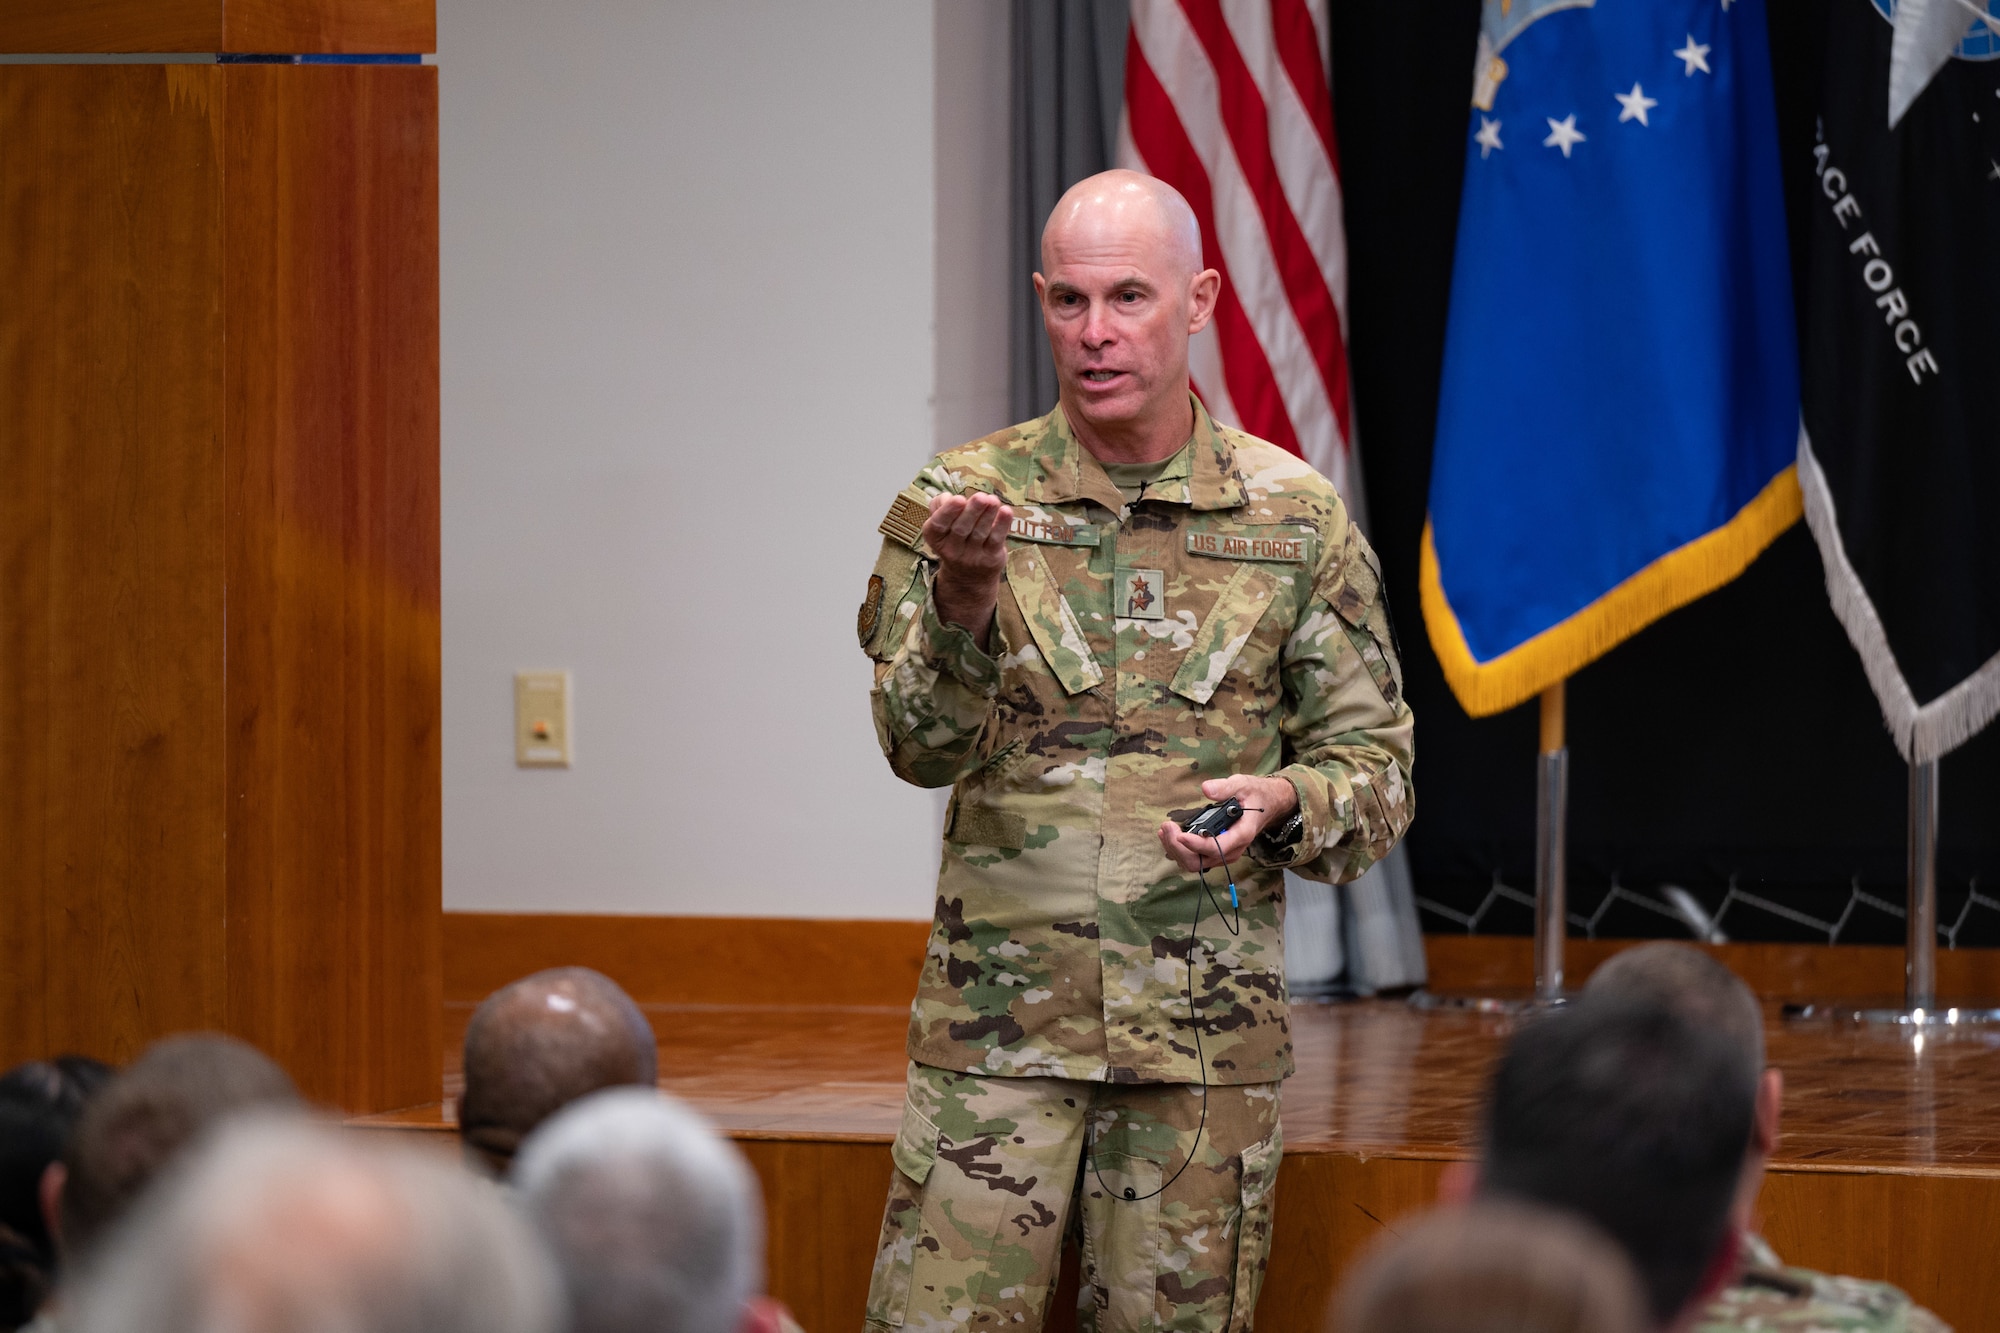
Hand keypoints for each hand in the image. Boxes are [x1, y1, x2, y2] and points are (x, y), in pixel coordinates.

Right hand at [923, 491, 1012, 649]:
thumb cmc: (955, 539)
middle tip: (981, 497)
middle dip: (973, 511)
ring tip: (993, 500)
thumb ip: (940, 507)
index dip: (948, 512)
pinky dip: (1002, 525)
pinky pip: (996, 540)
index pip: (938, 525)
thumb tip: (947, 497)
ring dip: (988, 515)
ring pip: (980, 533)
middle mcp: (952, 550)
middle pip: (961, 529)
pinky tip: (1006, 511)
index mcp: (936, 538)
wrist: (967, 577)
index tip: (959, 499)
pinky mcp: (991, 558)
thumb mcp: (942, 525)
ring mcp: (972, 556)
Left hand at [1158, 774, 1299, 873]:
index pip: (1216, 847)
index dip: (1195, 844)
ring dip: (1176, 850)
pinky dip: (1179, 850)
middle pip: (1200, 861)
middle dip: (1179, 848)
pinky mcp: (1216, 852)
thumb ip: (1225, 787)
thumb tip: (1206, 789)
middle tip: (1167, 827)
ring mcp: (1223, 853)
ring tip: (1164, 830)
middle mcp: (1232, 849)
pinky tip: (1170, 835)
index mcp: (1241, 834)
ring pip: (1194, 863)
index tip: (1179, 834)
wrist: (1267, 804)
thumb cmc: (1255, 795)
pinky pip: (1195, 858)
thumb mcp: (1243, 784)